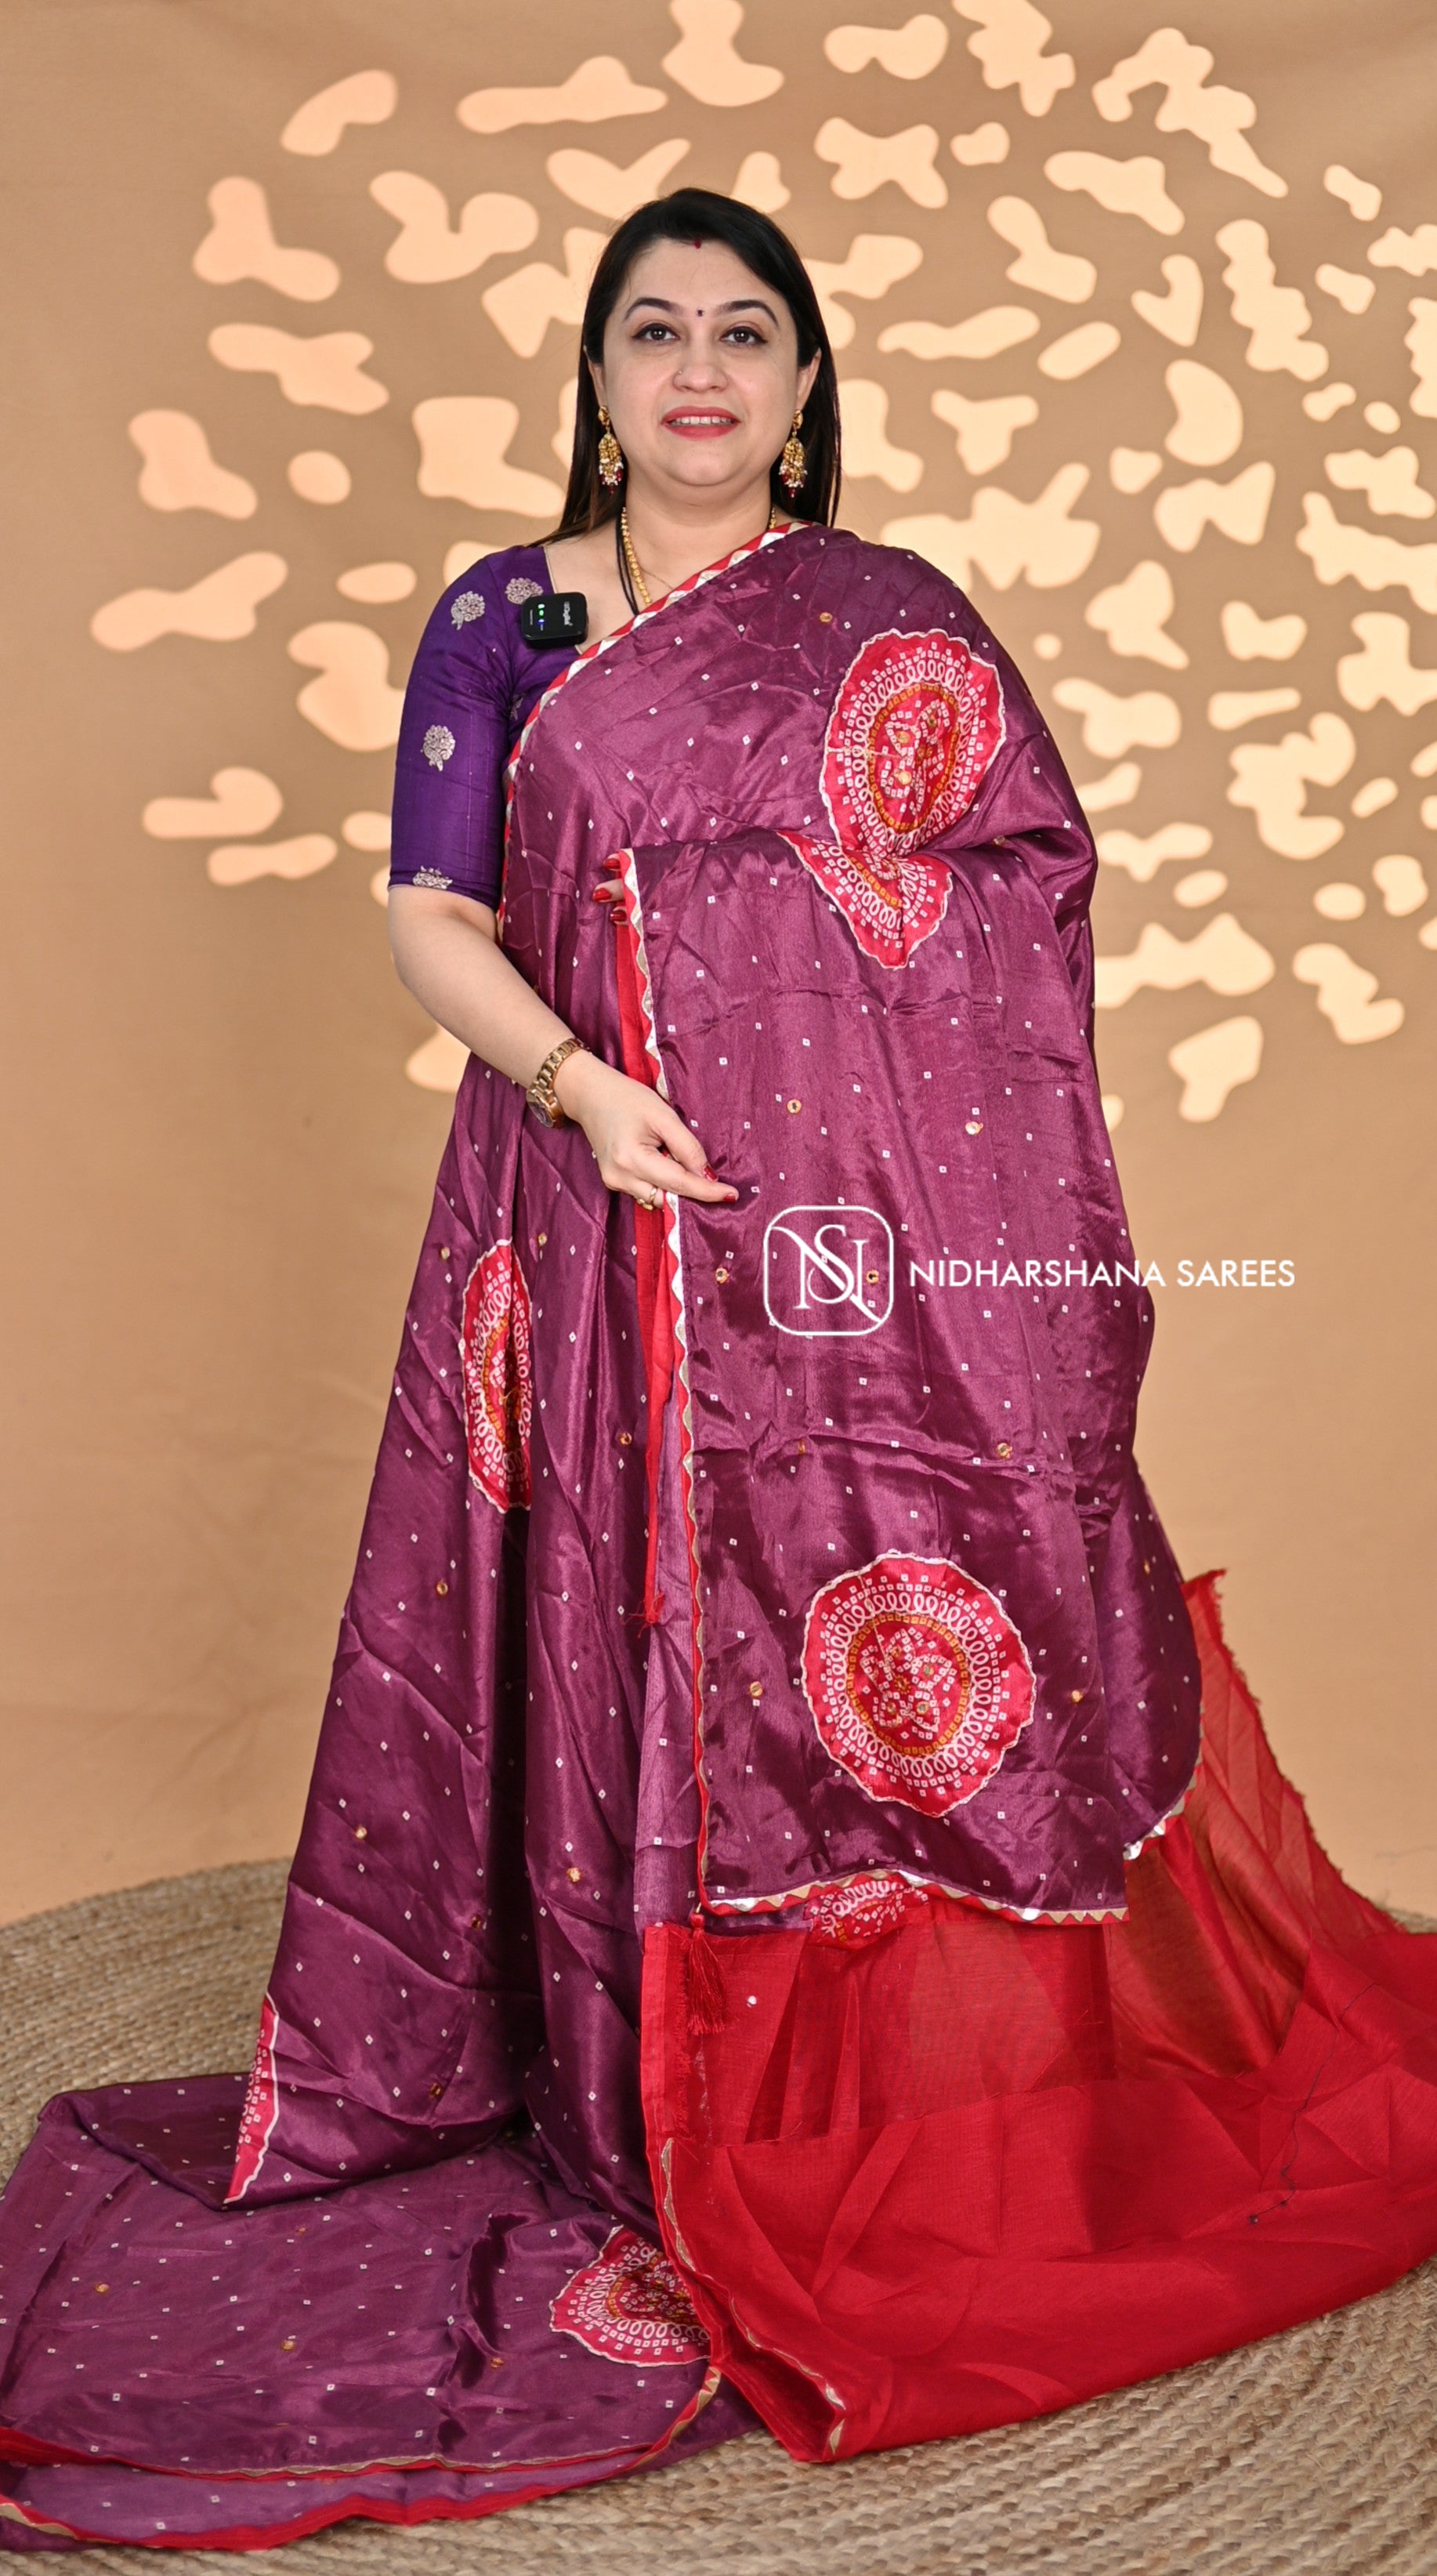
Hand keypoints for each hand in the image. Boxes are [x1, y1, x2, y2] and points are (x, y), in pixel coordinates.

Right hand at [552, 1045, 739, 1208]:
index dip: (707, 1191)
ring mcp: (614, 1183)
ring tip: (673, 1156)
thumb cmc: (627, 1098)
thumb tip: (707, 1175)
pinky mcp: (613, 1182)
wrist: (590, 1095)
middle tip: (710, 1175)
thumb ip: (687, 1147)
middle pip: (669, 1196)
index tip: (732, 1195)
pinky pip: (647, 1192)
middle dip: (692, 1189)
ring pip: (658, 1198)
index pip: (678, 1183)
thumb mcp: (663, 1115)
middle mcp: (620, 1177)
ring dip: (675, 1186)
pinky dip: (661, 1183)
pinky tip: (661, 1162)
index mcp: (632, 1158)